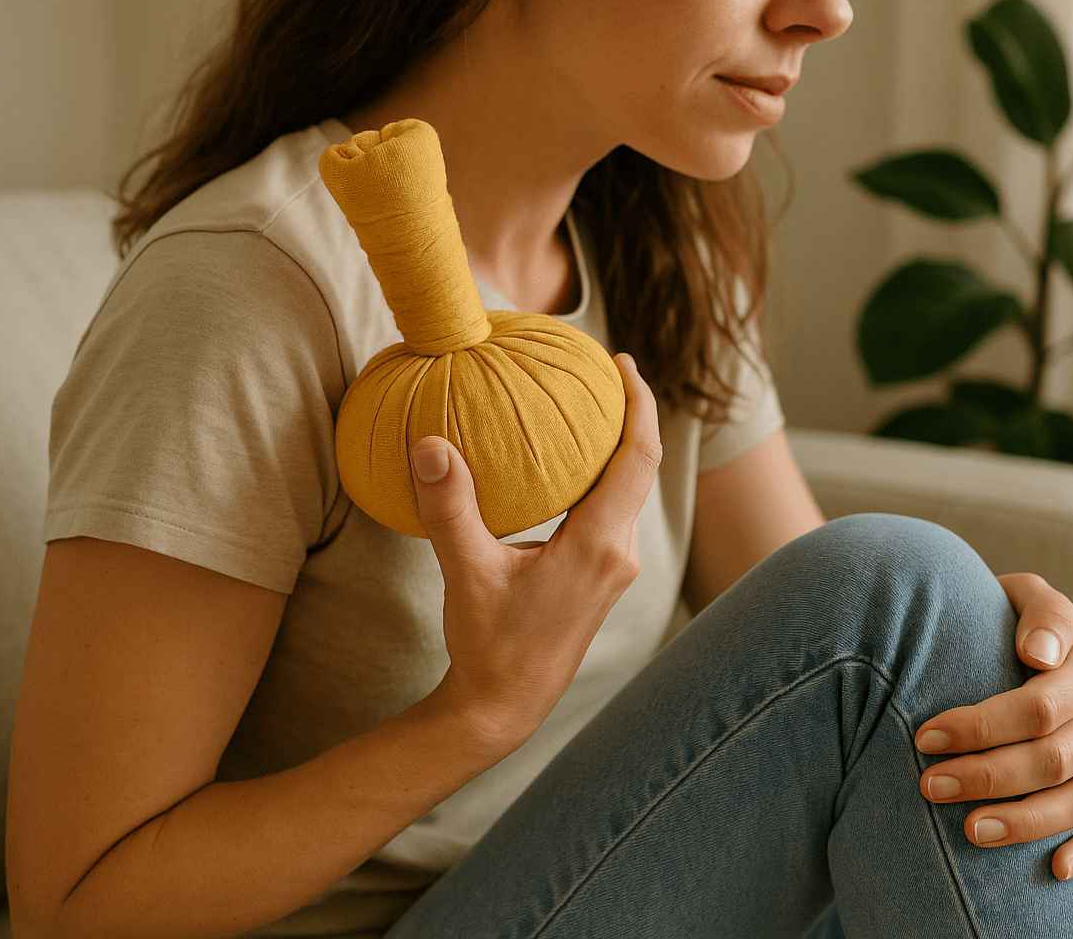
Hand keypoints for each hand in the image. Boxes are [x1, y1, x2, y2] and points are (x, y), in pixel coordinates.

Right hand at [416, 352, 662, 750]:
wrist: (504, 708)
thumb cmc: (489, 646)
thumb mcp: (466, 574)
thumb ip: (450, 509)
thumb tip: (431, 444)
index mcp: (598, 545)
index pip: (637, 458)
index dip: (639, 405)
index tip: (623, 364)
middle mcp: (617, 554)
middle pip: (641, 467)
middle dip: (632, 415)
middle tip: (607, 369)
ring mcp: (613, 568)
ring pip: (627, 491)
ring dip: (617, 447)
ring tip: (588, 406)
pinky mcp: (600, 578)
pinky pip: (611, 510)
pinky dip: (599, 476)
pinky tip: (567, 464)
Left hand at [913, 572, 1072, 882]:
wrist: (1025, 645)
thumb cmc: (1004, 620)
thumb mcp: (1017, 596)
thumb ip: (1038, 610)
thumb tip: (1040, 654)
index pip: (1039, 706)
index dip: (981, 726)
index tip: (925, 735)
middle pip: (1054, 757)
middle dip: (987, 776)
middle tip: (929, 786)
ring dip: (1026, 820)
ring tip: (970, 831)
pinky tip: (1053, 868)